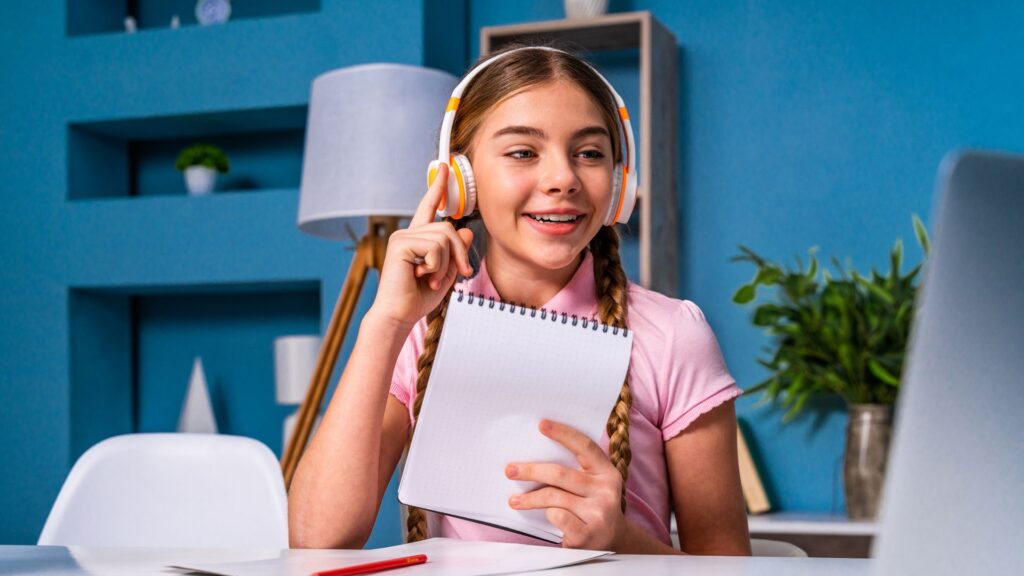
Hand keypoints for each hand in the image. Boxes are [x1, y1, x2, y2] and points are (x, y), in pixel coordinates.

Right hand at [369, 164, 473, 328]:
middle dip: (461, 252)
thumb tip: (464, 229)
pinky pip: (435, 247)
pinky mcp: (400, 244)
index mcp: (416, 239)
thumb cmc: (418, 299)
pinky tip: (423, 276)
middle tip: (462, 273)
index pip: (428, 207)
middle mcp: (407, 233)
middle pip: (448, 228)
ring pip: (444, 237)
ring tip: (433, 279)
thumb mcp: (446, 274)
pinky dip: (437, 265)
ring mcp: (402, 237)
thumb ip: (455, 252)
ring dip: (447, 263)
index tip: (444, 166)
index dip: (438, 187)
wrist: (399, 316)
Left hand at [505, 420, 626, 550]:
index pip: (585, 446)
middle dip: (531, 471)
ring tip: (514, 500)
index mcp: (607, 472)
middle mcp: (606, 490)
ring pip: (554, 496)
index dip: (563, 434)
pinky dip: (547, 515)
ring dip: (529, 498)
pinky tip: (543, 516)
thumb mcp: (594, 486)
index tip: (541, 425)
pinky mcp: (587, 534)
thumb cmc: (594, 508)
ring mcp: (598, 513)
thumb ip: (577, 472)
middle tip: (510, 470)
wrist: (614, 544)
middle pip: (561, 474)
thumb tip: (536, 454)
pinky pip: (557, 516)